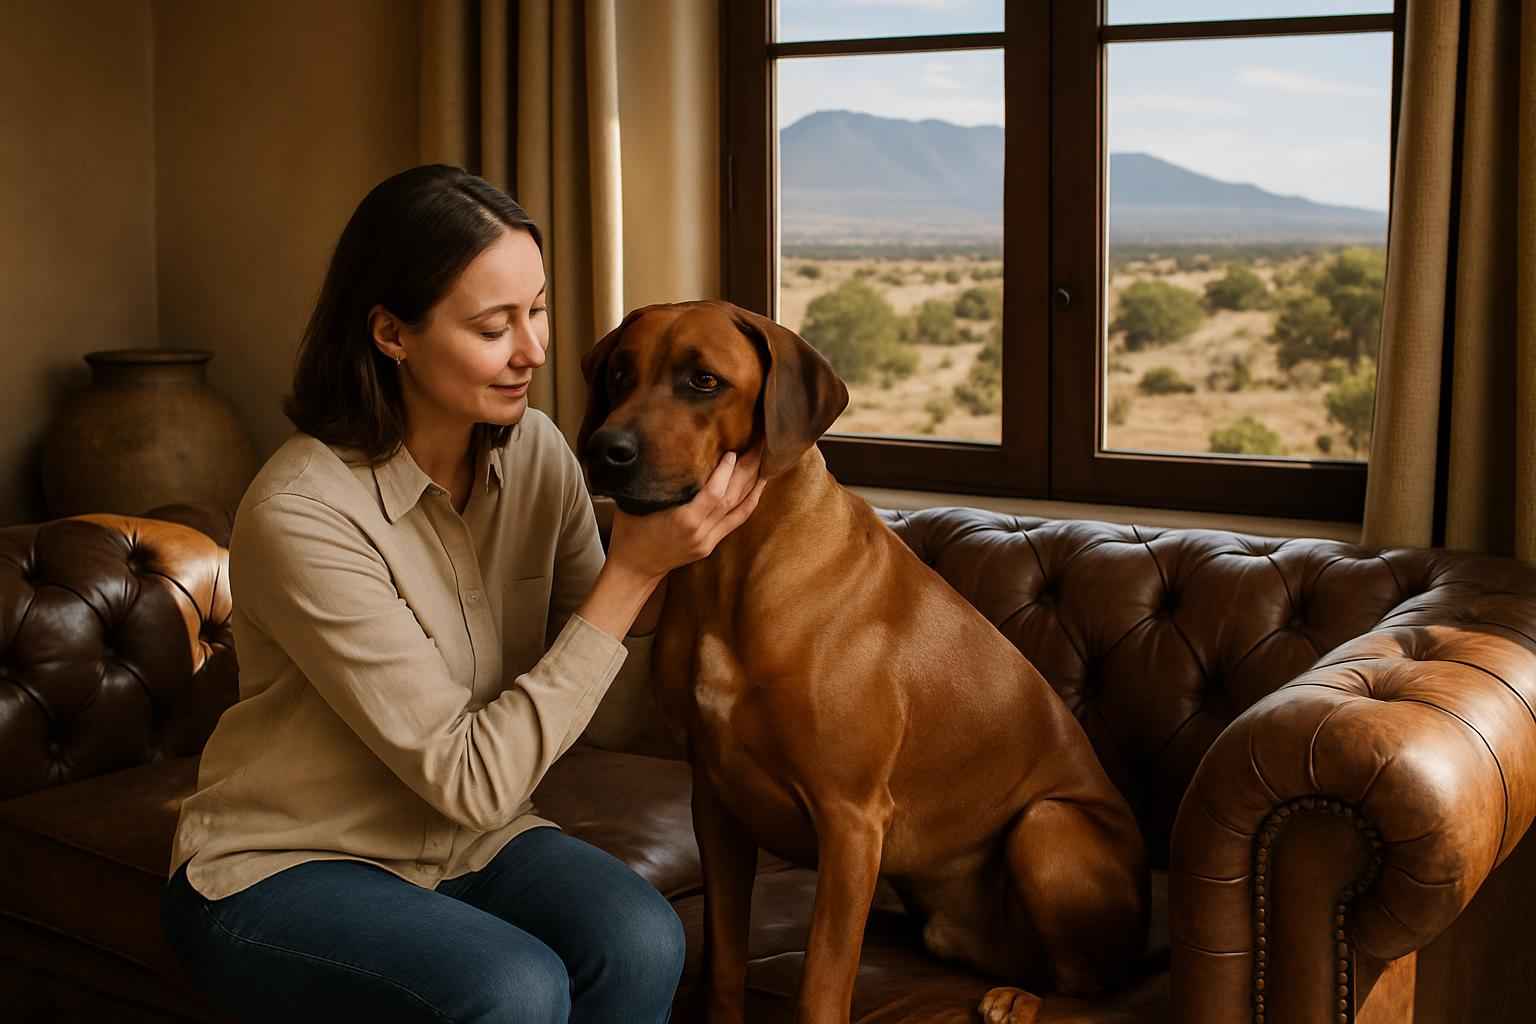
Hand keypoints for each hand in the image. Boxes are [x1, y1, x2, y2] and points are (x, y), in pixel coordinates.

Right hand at [607, 446, 766, 580]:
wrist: (633, 568)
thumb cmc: (629, 531)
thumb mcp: (636, 502)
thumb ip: (655, 481)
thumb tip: (662, 449)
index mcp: (683, 520)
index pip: (715, 494)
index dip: (726, 472)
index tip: (732, 450)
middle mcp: (701, 532)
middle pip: (733, 498)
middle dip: (748, 470)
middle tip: (758, 445)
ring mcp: (708, 540)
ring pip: (739, 509)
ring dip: (754, 483)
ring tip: (764, 459)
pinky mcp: (711, 545)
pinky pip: (737, 520)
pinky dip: (749, 502)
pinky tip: (758, 486)